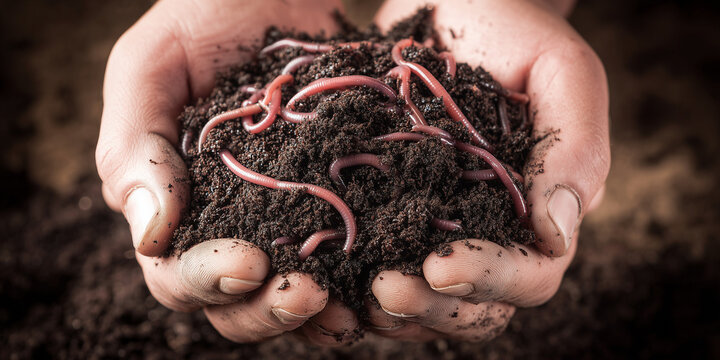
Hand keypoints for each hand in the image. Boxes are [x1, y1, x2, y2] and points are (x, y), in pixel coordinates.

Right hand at [95, 0, 358, 343]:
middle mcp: (231, 225)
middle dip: (268, 308)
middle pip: (238, 302)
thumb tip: (151, 234)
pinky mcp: (344, 204)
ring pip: (296, 296)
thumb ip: (134, 143)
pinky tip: (389, 279)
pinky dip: (367, 280)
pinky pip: (353, 260)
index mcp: (177, 205)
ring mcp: (291, 219)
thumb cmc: (209, 16)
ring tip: (354, 305)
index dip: (206, 280)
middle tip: (308, 294)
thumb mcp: (154, 64)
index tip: (248, 263)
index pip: (176, 273)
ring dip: (321, 314)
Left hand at [369, 0, 609, 340]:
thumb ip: (573, 147)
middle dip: (431, 308)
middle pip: (472, 309)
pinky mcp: (383, 215)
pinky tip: (314, 277)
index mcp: (536, 211)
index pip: (530, 276)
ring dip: (383, 311)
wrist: (448, 4)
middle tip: (385, 287)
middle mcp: (486, 232)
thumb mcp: (560, 71)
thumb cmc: (511, 29)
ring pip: (418, 304)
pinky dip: (344, 285)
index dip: (492, 280)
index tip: (442, 265)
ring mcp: (431, 228)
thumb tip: (555, 234)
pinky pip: (367, 268)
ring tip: (341, 295)